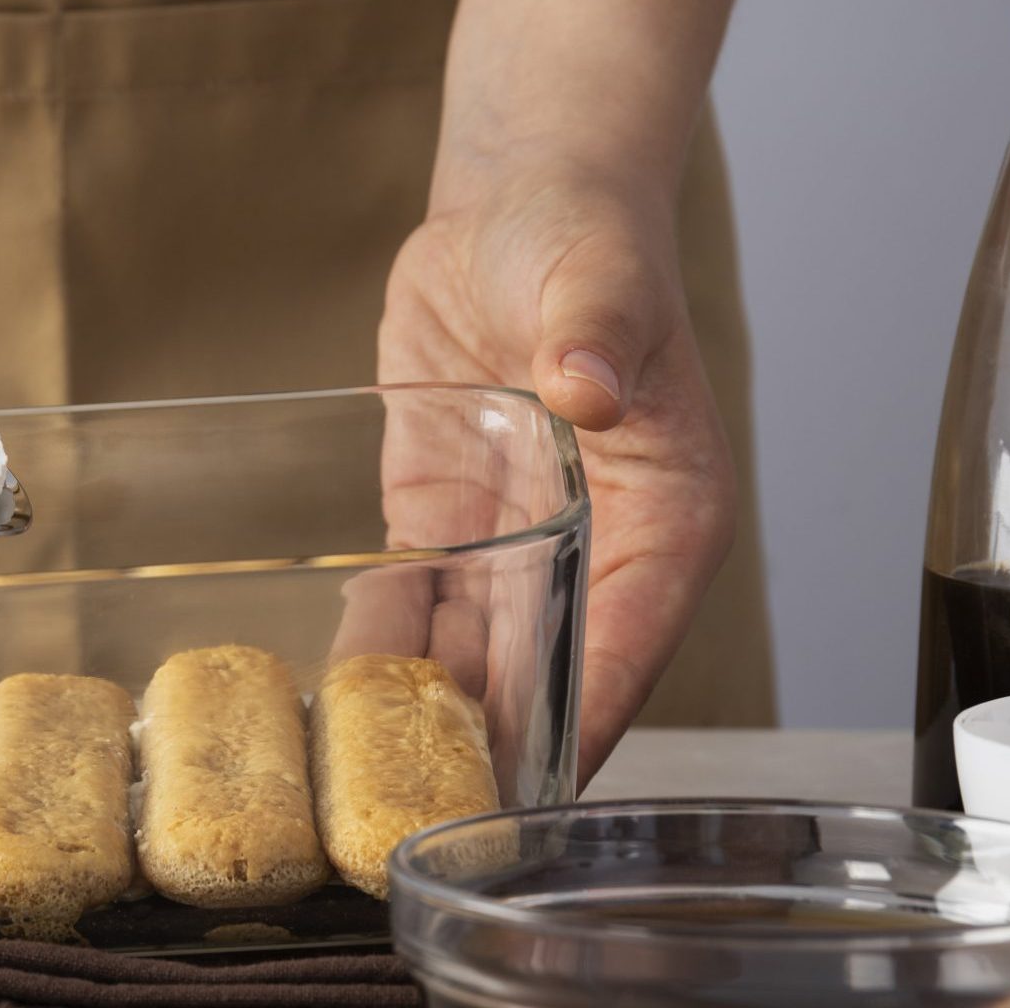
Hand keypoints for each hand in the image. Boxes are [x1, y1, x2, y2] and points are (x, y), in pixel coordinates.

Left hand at [378, 163, 734, 779]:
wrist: (512, 200)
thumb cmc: (584, 234)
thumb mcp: (595, 276)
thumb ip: (595, 332)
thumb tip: (587, 382)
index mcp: (669, 516)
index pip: (627, 642)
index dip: (579, 716)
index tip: (531, 784)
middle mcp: (599, 548)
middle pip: (549, 673)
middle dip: (496, 743)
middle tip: (429, 808)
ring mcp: (519, 542)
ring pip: (476, 655)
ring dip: (431, 712)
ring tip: (371, 780)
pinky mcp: (448, 521)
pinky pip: (414, 605)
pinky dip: (383, 649)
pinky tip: (340, 699)